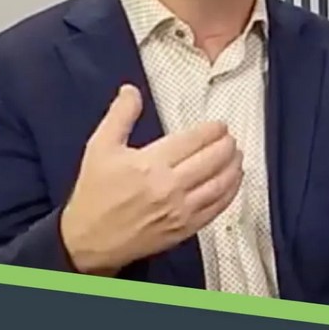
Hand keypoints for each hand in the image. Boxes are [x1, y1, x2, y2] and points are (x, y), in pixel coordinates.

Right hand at [59, 84, 242, 275]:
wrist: (90, 239)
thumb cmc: (95, 192)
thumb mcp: (99, 148)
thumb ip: (119, 116)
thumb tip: (131, 90)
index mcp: (150, 164)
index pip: (193, 141)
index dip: (212, 131)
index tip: (220, 126)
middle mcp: (169, 186)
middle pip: (212, 160)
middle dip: (226, 146)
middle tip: (230, 138)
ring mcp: (180, 210)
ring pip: (220, 184)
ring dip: (234, 167)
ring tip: (237, 156)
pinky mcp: (186, 228)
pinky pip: (217, 208)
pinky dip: (230, 192)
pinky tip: (233, 182)